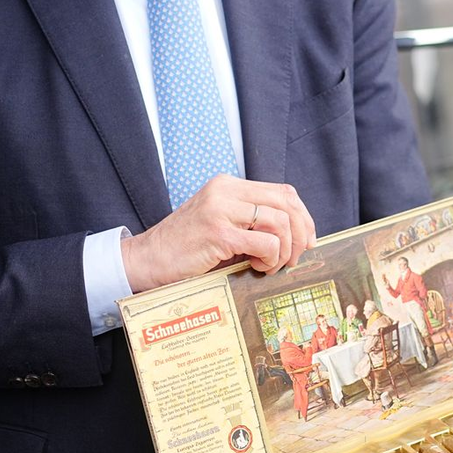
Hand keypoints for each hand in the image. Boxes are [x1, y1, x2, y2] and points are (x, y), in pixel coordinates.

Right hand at [121, 174, 315, 292]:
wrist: (145, 261)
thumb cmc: (185, 249)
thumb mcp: (221, 223)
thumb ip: (251, 221)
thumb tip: (297, 236)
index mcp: (228, 185)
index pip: (283, 192)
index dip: (303, 216)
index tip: (308, 239)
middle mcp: (225, 191)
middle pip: (287, 203)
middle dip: (300, 234)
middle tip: (295, 258)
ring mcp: (221, 209)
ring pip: (280, 222)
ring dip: (284, 250)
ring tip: (271, 266)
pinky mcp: (218, 232)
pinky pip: (265, 242)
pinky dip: (270, 258)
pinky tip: (257, 268)